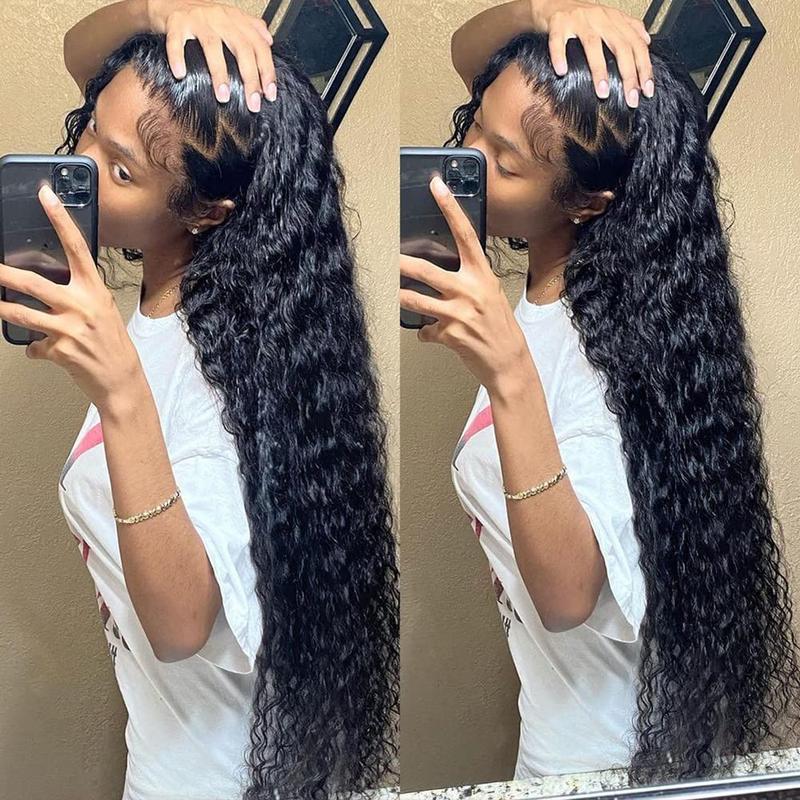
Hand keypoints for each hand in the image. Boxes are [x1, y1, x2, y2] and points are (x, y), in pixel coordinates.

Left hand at [0, 183, 142, 411]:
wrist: (122, 381)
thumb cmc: (113, 345)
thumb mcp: (101, 312)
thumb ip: (78, 297)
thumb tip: (47, 290)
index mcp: (95, 291)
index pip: (76, 248)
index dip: (60, 220)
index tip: (46, 196)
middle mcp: (82, 306)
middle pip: (32, 283)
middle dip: (2, 275)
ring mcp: (70, 330)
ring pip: (21, 313)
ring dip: (2, 309)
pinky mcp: (59, 351)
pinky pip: (33, 346)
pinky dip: (34, 349)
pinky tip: (42, 351)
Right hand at [147, 0, 275, 109]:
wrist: (169, 1)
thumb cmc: (203, 17)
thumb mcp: (230, 19)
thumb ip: (251, 28)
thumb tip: (269, 42)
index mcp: (236, 19)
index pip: (259, 45)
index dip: (267, 70)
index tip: (269, 94)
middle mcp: (220, 17)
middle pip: (241, 48)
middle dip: (250, 78)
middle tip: (252, 103)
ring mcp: (198, 19)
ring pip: (212, 46)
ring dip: (219, 73)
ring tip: (223, 97)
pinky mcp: (176, 22)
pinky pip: (176, 41)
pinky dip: (177, 58)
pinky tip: (181, 75)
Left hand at [399, 176, 529, 392]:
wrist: (508, 362)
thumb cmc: (499, 326)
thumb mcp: (490, 295)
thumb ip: (468, 280)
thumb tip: (441, 272)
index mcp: (482, 275)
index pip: (465, 234)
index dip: (450, 208)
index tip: (437, 186)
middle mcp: (470, 290)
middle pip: (425, 270)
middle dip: (401, 264)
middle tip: (387, 258)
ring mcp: (458, 314)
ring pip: (415, 300)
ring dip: (400, 297)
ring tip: (393, 293)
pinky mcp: (449, 335)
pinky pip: (425, 330)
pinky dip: (425, 333)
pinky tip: (431, 334)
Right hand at [531, 0, 653, 106]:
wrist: (552, 1)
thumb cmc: (581, 15)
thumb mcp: (609, 18)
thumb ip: (629, 28)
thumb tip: (647, 42)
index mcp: (614, 19)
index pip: (637, 45)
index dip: (644, 68)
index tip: (647, 90)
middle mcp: (600, 18)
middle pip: (620, 47)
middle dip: (628, 75)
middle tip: (630, 98)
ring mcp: (579, 20)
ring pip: (593, 45)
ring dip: (600, 70)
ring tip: (603, 92)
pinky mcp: (558, 23)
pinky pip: (558, 41)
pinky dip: (559, 56)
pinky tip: (562, 72)